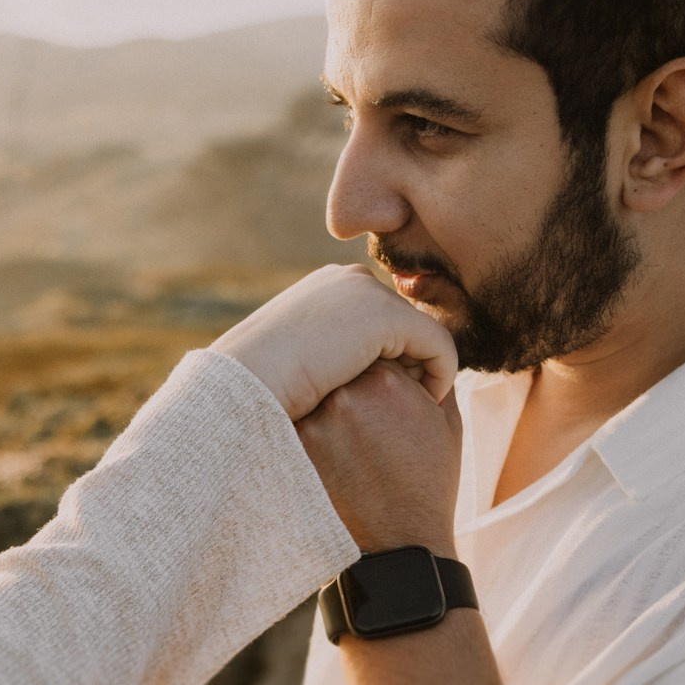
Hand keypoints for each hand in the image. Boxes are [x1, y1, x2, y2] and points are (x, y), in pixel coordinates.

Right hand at [212, 265, 456, 420]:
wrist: (243, 385)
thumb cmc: (258, 387)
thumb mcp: (292, 358)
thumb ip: (324, 351)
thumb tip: (346, 369)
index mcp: (328, 286)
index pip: (379, 315)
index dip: (391, 355)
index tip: (393, 393)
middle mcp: (349, 279)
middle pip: (405, 320)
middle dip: (412, 360)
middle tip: (412, 401)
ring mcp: (367, 293)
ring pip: (425, 332)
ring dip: (425, 369)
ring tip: (419, 405)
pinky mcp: (385, 317)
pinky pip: (439, 346)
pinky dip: (442, 374)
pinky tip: (429, 402)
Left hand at [297, 359, 463, 554]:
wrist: (403, 540)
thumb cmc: (429, 480)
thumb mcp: (446, 421)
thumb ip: (431, 376)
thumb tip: (414, 349)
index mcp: (387, 379)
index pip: (370, 349)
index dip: (375, 367)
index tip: (381, 396)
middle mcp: (348, 393)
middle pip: (339, 367)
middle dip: (349, 383)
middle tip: (364, 418)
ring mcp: (318, 420)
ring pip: (316, 393)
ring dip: (327, 406)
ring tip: (352, 440)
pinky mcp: (298, 447)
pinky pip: (300, 422)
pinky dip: (312, 431)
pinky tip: (334, 455)